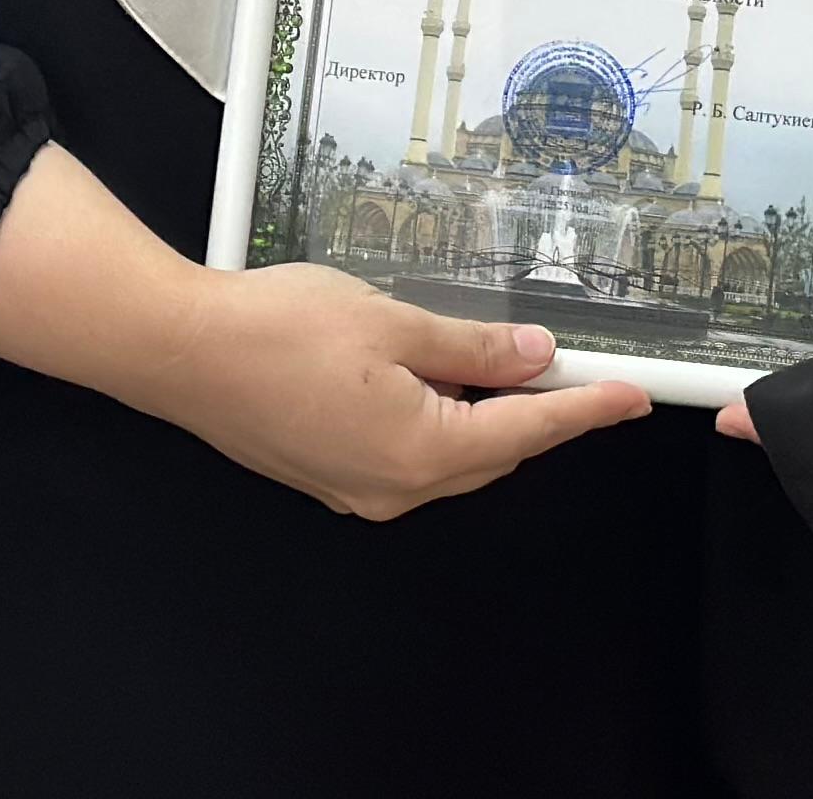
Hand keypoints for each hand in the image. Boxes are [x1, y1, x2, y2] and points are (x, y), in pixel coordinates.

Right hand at [149, 262, 650, 519]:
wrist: (180, 351)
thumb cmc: (274, 330)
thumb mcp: (391, 321)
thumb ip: (471, 346)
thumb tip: (533, 356)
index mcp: (418, 451)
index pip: (527, 430)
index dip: (585, 409)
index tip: (632, 398)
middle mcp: (394, 488)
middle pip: (493, 450)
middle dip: (534, 407)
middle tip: (568, 361)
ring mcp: (359, 491)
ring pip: (451, 456)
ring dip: (482, 413)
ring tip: (500, 358)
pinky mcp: (332, 478)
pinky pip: (409, 457)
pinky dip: (437, 422)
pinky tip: (435, 378)